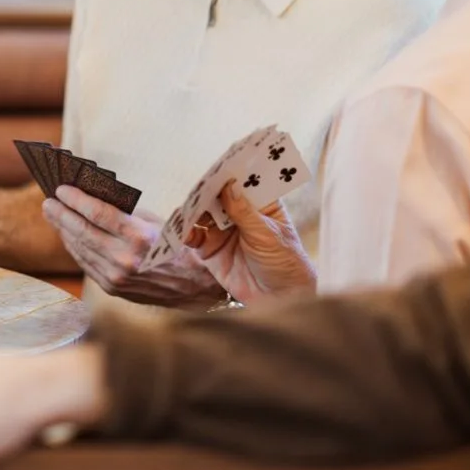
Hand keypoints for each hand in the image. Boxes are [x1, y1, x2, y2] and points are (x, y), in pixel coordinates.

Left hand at [43, 185, 220, 306]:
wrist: (195, 284)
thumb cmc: (176, 244)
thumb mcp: (154, 221)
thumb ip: (124, 213)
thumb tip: (91, 198)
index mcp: (139, 237)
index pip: (98, 214)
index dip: (76, 200)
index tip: (61, 189)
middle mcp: (126, 259)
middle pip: (83, 232)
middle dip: (62, 215)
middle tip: (48, 202)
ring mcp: (118, 277)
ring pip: (81, 249)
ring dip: (64, 231)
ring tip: (53, 215)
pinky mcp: (113, 288)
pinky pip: (86, 264)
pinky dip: (75, 248)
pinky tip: (68, 236)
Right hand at [185, 185, 316, 302]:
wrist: (280, 300)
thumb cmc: (285, 263)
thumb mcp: (267, 235)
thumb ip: (244, 212)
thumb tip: (228, 186)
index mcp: (260, 204)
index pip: (242, 183)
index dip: (230, 174)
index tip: (217, 168)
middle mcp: (239, 214)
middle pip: (217, 196)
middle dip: (206, 193)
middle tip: (197, 191)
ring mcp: (223, 231)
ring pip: (202, 214)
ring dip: (193, 211)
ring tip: (187, 211)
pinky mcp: (211, 250)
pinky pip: (194, 237)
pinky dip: (186, 232)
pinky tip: (184, 232)